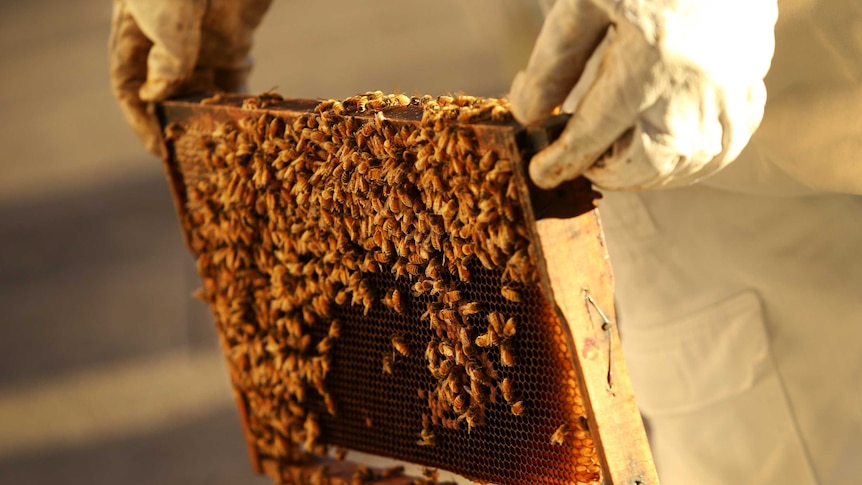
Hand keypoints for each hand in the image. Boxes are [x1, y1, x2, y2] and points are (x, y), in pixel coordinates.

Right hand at [109, 0, 272, 155]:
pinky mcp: (235, 41)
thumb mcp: (166, 17)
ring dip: (211, 118)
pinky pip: (235, 80)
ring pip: (204, 92)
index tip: (158, 148)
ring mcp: (203, 44)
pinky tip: (248, 126)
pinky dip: (240, 102)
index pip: (130, 85)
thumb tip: (160, 96)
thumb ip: (166, 58)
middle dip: (178, 123)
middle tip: (192, 156)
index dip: (141, 118)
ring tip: (221, 149)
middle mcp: (167, 43)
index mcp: (135, 34)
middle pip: (168, 94)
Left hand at [509, 0, 776, 189]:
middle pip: (649, 163)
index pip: (594, 134)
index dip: (562, 161)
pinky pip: (732, 140)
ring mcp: (733, 81)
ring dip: (650, 173)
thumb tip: (529, 114)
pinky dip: (697, 159)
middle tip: (582, 157)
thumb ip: (555, 60)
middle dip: (609, 173)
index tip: (541, 172)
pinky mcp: (753, 72)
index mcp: (647, 57)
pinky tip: (669, 146)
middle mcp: (696, 80)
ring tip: (618, 155)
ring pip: (694, 162)